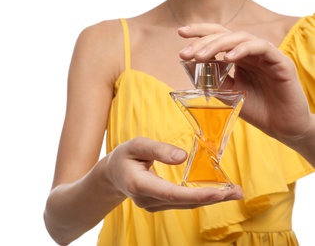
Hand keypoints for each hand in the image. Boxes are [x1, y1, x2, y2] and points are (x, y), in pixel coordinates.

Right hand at [105, 137, 242, 211]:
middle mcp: (148, 200)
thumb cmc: (124, 157)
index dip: (196, 194)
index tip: (219, 192)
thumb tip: (182, 157)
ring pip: (186, 205)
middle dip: (212, 198)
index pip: (172, 193)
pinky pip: (183, 203)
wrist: (113, 174)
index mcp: (140, 185)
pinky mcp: (159, 204)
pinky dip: (201, 197)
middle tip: (237, 192)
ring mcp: (153, 205)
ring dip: (211, 199)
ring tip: (234, 192)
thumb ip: (157, 149)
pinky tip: (216, 193)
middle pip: (184, 202)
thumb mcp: (136, 145)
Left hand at [178, 24, 312, 147]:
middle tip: (185, 52)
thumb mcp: (227, 94)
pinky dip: (243, 50)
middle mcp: (251, 53)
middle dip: (203, 41)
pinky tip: (228, 57)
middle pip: (226, 35)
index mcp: (239, 58)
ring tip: (201, 56)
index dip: (200, 33)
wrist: (280, 127)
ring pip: (241, 38)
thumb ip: (212, 80)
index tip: (180, 33)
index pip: (219, 38)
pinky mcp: (280, 62)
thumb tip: (189, 67)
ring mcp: (266, 56)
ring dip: (218, 45)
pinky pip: (262, 48)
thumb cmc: (255, 109)